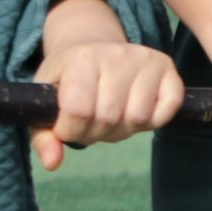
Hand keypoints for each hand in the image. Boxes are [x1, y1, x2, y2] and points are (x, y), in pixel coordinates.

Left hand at [28, 0, 184, 174]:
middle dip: (96, 133)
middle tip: (91, 123)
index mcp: (81, 58)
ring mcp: (145, 59)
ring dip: (123, 130)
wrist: (92, 46)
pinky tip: (135, 111)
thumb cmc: (66, 80)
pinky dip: (152, 122)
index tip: (67, 125)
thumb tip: (52, 164)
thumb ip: (44, 135)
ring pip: (138, 118)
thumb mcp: (45, 102)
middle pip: (109, 118)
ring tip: (112, 116)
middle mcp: (116, 54)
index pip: (79, 111)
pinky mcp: (168, 67)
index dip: (72, 131)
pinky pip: (166, 111)